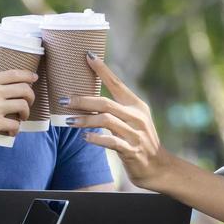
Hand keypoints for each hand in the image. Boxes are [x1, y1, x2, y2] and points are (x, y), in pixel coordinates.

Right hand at [0, 70, 36, 141]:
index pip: (14, 74)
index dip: (28, 75)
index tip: (34, 78)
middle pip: (24, 89)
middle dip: (30, 96)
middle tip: (28, 102)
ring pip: (23, 106)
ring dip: (26, 112)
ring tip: (21, 118)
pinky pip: (14, 125)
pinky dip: (16, 129)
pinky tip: (12, 131)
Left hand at [71, 55, 176, 189]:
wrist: (158, 167)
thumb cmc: (140, 141)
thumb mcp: (134, 120)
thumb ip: (117, 109)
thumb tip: (91, 100)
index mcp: (137, 105)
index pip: (117, 83)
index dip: (103, 69)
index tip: (88, 56)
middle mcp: (137, 117)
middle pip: (105, 103)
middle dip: (83, 100)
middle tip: (64, 100)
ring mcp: (135, 134)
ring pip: (105, 121)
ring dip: (84, 120)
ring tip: (68, 121)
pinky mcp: (131, 150)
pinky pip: (110, 141)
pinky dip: (95, 138)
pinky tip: (84, 138)